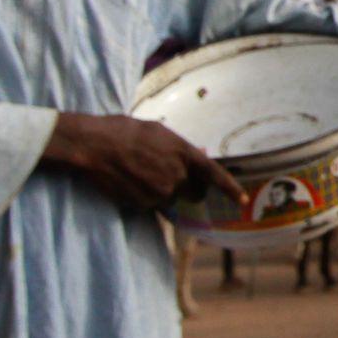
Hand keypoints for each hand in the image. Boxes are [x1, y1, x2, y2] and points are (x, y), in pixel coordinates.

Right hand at [45, 112, 243, 210]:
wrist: (96, 144)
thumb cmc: (126, 132)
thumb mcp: (159, 133)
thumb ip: (181, 148)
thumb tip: (199, 155)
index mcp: (184, 153)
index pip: (214, 174)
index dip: (230, 189)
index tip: (241, 200)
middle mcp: (177, 174)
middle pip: (193, 192)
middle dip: (186, 189)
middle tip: (166, 176)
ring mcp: (160, 191)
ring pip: (170, 199)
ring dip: (161, 191)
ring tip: (139, 173)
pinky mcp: (143, 204)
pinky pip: (151, 205)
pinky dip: (144, 197)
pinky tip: (129, 181)